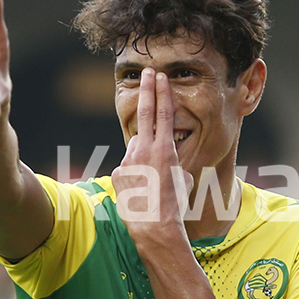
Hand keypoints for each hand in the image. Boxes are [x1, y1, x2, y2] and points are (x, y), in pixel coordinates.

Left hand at [111, 68, 192, 244]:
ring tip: (151, 178)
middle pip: (145, 113)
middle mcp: (145, 150)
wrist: (154, 226)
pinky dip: (134, 175)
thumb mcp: (181, 179)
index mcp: (166, 149)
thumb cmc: (174, 205)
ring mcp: (129, 160)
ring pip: (136, 148)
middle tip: (147, 72)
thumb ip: (171, 161)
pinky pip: (127, 168)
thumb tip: (165, 159)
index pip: (164, 113)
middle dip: (147, 90)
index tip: (159, 76)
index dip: (162, 93)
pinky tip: (140, 191)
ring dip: (143, 155)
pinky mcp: (117, 173)